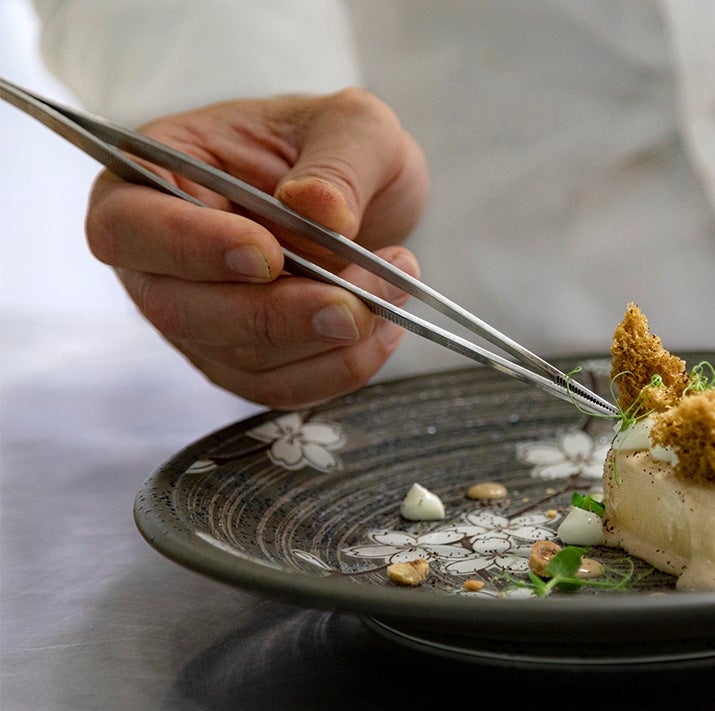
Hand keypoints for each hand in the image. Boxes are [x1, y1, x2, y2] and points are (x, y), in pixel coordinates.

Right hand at [85, 88, 429, 407]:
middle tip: (354, 305)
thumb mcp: (355, 127)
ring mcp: (197, 316)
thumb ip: (338, 162)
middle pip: (181, 309)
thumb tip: (318, 209)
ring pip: (238, 357)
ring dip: (323, 340)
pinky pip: (280, 387)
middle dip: (276, 314)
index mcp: (152, 174)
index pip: (128, 224)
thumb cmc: (340, 146)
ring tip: (394, 287)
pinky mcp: (243, 360)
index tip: (268, 254)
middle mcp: (158, 257)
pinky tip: (385, 327)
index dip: (190, 247)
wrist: (369, 194)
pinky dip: (340, 367)